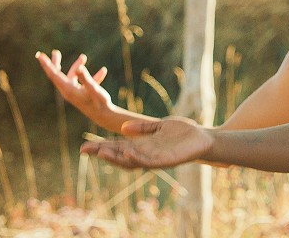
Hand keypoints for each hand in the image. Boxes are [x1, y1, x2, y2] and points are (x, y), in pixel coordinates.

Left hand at [35, 50, 111, 116]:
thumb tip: (79, 68)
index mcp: (68, 89)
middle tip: (55, 52)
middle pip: (58, 75)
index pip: (53, 74)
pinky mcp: (81, 94)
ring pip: (72, 76)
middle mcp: (68, 90)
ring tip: (83, 57)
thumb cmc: (99, 103)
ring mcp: (74, 92)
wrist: (105, 116)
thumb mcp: (93, 88)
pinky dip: (91, 76)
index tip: (39, 55)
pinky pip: (83, 82)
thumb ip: (86, 78)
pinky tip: (103, 71)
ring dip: (77, 66)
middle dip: (56, 63)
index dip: (46, 64)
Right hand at [80, 117, 211, 168]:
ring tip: (102, 152)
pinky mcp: (166, 161)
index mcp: (143, 145)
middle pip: (119, 156)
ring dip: (116, 158)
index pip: (117, 146)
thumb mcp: (160, 126)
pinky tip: (128, 152)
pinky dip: (137, 158)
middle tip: (85, 150)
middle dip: (102, 153)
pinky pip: (149, 162)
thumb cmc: (184, 132)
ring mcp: (155, 159)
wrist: (204, 139)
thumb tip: (123, 128)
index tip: (84, 146)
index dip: (101, 147)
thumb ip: (142, 128)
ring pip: (131, 162)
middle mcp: (146, 154)